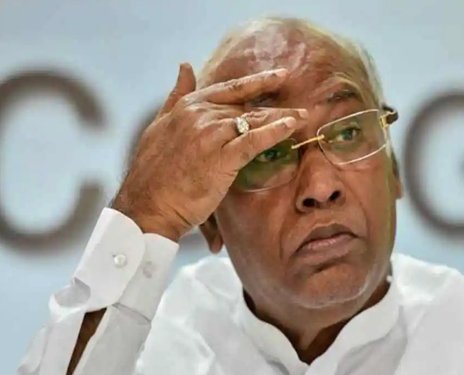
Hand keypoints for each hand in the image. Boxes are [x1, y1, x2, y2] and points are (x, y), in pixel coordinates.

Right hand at [111, 63, 305, 240]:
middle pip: (246, 107)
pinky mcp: (221, 158)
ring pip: (253, 121)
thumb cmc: (152, 173)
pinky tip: (292, 126)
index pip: (230, 89)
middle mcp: (200, 115)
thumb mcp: (159, 125)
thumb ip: (176, 95)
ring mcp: (211, 135)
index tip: (280, 76)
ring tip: (303, 117)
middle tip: (302, 106)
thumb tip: (186, 65)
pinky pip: (254, 140)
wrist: (146, 205)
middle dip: (275, 106)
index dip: (257, 82)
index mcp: (188, 107)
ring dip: (281, 118)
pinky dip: (275, 132)